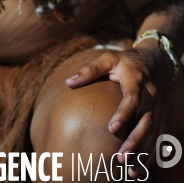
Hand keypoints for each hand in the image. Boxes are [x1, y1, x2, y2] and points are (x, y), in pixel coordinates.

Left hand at [65, 47, 172, 176]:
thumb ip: (90, 69)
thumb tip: (68, 82)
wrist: (152, 62)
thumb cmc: (124, 61)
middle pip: (145, 120)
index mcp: (136, 80)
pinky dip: (149, 154)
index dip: (124, 113)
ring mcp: (156, 107)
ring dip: (142, 151)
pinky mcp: (158, 116)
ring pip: (152, 132)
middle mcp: (149, 96)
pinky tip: (138, 168)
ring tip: (129, 167)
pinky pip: (156, 137)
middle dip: (135, 140)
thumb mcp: (107, 58)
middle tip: (121, 156)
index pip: (132, 98)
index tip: (112, 128)